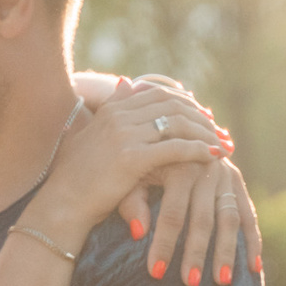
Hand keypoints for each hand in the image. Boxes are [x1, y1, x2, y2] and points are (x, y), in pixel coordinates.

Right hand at [33, 85, 225, 245]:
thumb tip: (125, 81)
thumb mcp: (91, 134)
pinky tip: (214, 156)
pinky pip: (175, 148)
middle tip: (221, 131)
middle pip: (173, 105)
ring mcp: (125, 134)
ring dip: (206, 133)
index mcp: (112, 109)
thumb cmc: (76, 177)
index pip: (159, 94)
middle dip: (201, 117)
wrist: (62, 204)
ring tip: (223, 145)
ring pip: (178, 124)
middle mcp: (119, 115)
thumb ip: (111, 108)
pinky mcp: (131, 157)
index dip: (186, 103)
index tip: (205, 116)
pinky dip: (199, 150)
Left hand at [139, 154, 260, 285]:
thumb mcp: (131, 177)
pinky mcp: (238, 181)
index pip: (172, 212)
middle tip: (190, 282)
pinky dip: (252, 241)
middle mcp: (206, 168)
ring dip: (227, 251)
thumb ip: (131, 203)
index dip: (163, 244)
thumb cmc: (141, 163)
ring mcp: (226, 175)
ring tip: (222, 281)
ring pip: (229, 218)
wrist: (168, 131)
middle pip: (203, 218)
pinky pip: (248, 214)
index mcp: (178, 164)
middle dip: (196, 253)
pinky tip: (253, 268)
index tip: (155, 273)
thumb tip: (137, 233)